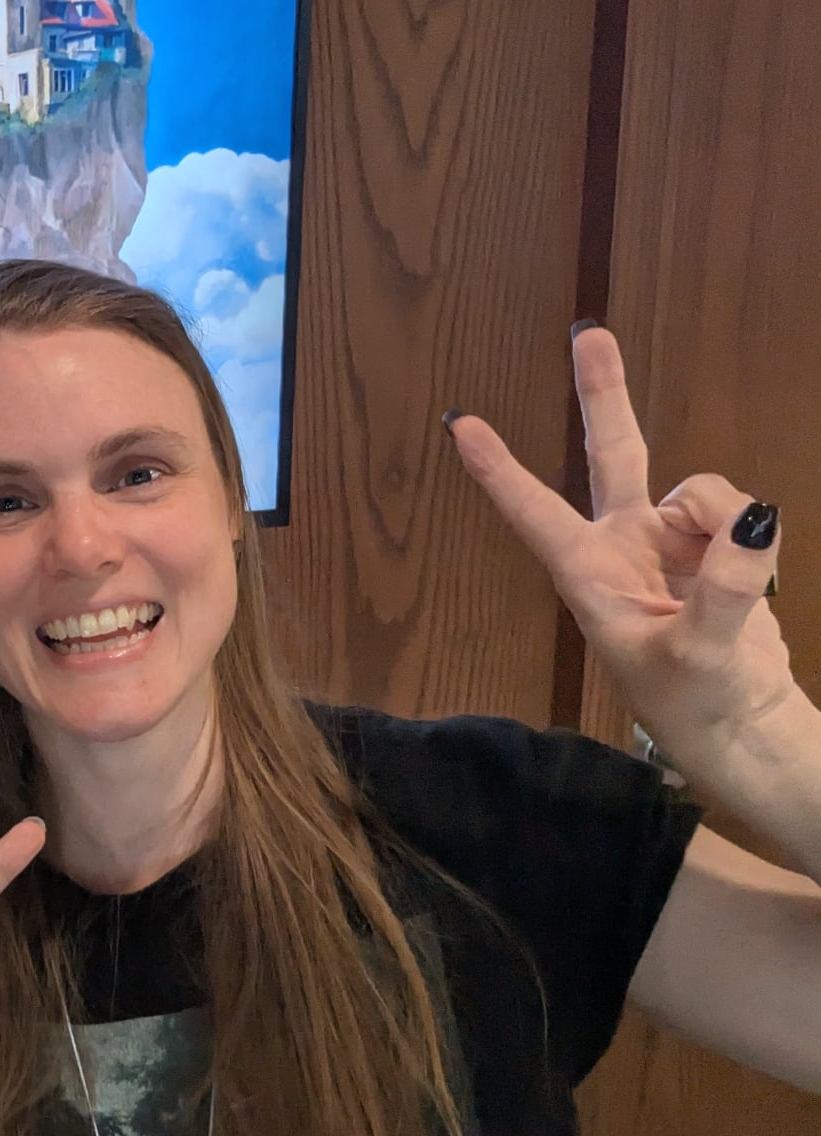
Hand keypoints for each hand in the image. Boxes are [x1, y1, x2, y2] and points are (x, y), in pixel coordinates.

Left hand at [446, 323, 794, 767]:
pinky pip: (740, 515)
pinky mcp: (716, 547)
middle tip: (588, 333)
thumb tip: (751, 518)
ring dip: (723, 516)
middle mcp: (622, 545)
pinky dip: (754, 538)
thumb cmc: (693, 702)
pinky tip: (752, 573)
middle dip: (603, 393)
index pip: (534, 512)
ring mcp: (670, 541)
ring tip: (731, 582)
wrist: (743, 724)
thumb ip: (727, 588)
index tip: (458, 424)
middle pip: (612, 453)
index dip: (499, 469)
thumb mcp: (700, 654)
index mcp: (588, 573)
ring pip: (701, 490)